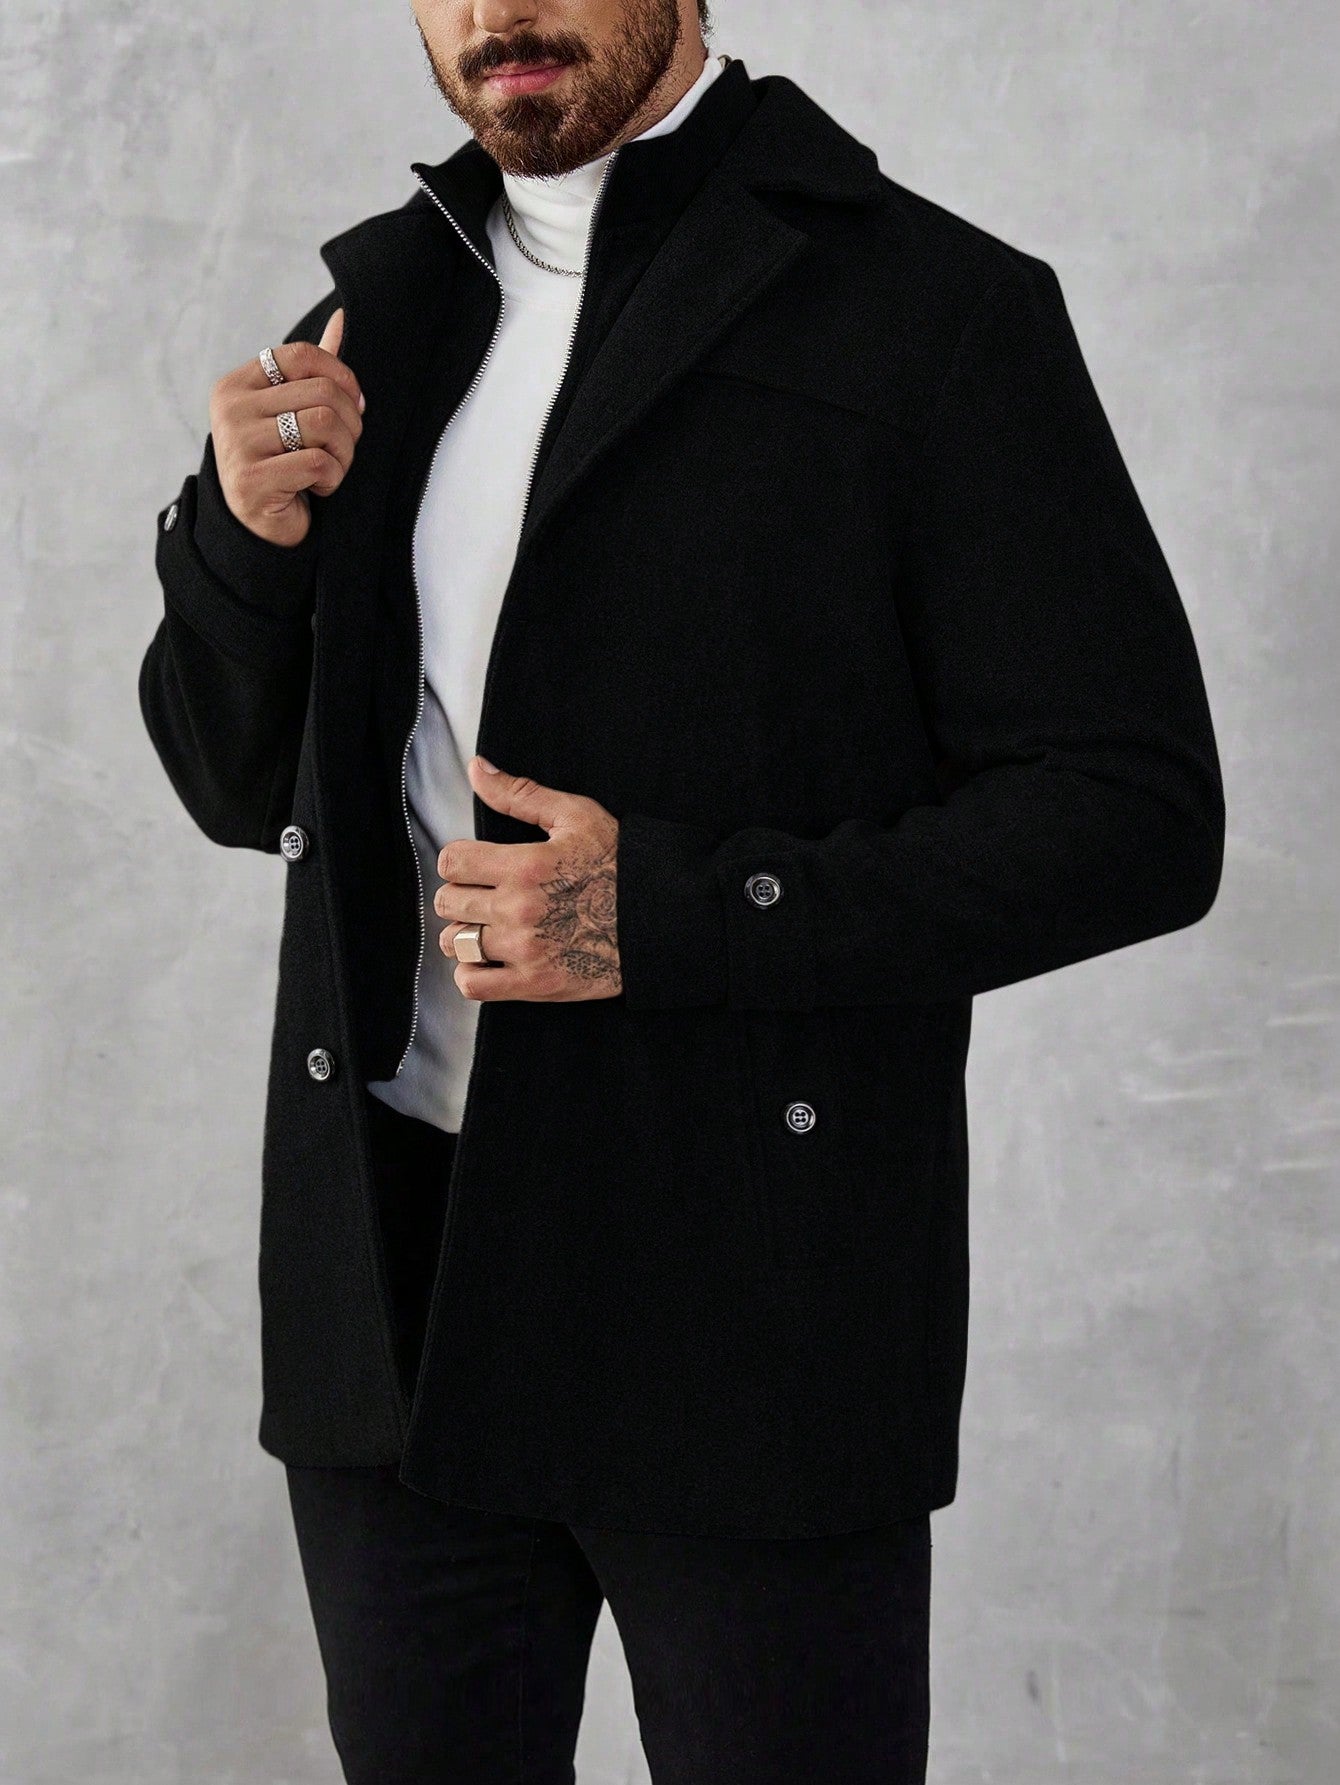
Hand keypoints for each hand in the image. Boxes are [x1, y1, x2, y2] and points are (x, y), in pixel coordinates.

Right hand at [207, 307, 364, 547]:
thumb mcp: (294, 410)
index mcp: (238, 384)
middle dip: (349, 424)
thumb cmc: (282, 462)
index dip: (342, 377)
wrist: (259, 526)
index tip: (354, 406)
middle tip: (344, 447)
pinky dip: (332, 479)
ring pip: (324, 424)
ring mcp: (237, 443)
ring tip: (332, 468)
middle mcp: (230, 409)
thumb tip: (343, 317)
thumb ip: (314, 369)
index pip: (303, 355)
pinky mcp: (251, 480)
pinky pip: (319, 464)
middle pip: (322, 392)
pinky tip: (317, 489)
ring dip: (344, 453)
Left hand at [433, 757, 621, 1002]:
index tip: (477, 867)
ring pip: (455, 942)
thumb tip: (476, 768)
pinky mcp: (535, 984)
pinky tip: (490, 959)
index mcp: (526, 865)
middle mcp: (520, 908)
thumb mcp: (576, 817)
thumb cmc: (621, 865)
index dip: (460, 861)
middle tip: (487, 896)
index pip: (452, 862)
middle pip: (448, 902)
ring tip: (490, 928)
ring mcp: (526, 949)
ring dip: (465, 934)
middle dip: (462, 895)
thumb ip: (520, 793)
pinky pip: (472, 984)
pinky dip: (472, 972)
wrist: (662, 919)